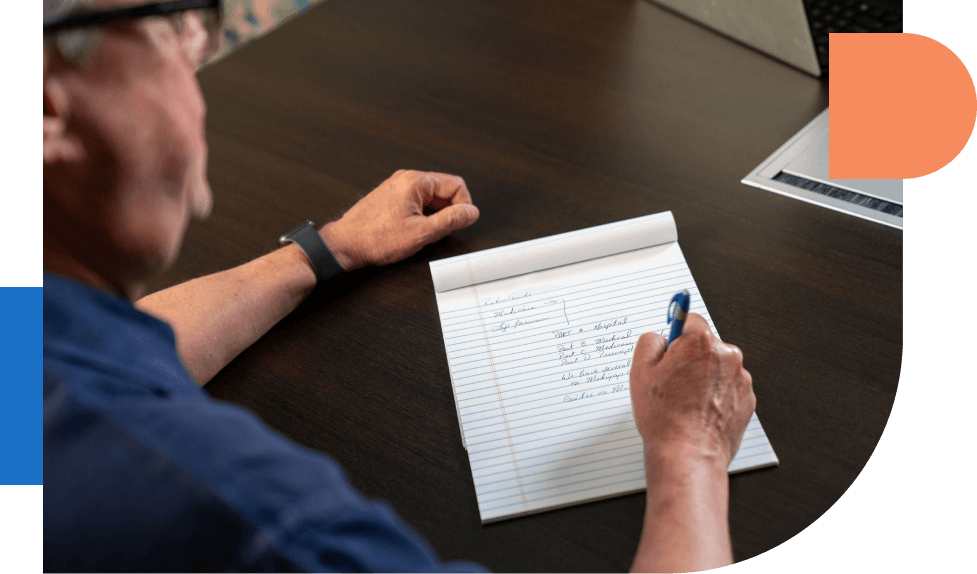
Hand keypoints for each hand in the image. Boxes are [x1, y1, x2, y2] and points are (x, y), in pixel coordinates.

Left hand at [319, 170, 478, 270]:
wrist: (345, 245)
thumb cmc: (375, 239)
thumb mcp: (422, 233)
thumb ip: (451, 221)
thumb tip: (471, 212)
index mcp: (415, 181)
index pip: (456, 185)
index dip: (464, 206)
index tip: (461, 223)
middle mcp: (406, 179)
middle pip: (444, 190)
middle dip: (448, 212)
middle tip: (439, 231)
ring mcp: (397, 187)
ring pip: (431, 198)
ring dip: (435, 216)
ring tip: (422, 233)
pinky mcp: (392, 197)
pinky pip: (418, 202)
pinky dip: (422, 216)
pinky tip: (412, 231)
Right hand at [629, 313, 755, 465]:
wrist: (689, 453)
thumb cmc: (665, 416)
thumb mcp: (640, 370)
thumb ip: (649, 341)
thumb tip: (660, 338)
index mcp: (701, 342)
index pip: (691, 319)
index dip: (676, 334)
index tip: (673, 342)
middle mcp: (727, 356)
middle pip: (705, 346)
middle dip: (690, 359)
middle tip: (672, 382)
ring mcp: (741, 379)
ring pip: (717, 369)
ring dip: (704, 378)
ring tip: (685, 402)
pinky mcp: (748, 400)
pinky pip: (728, 389)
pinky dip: (715, 397)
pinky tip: (699, 412)